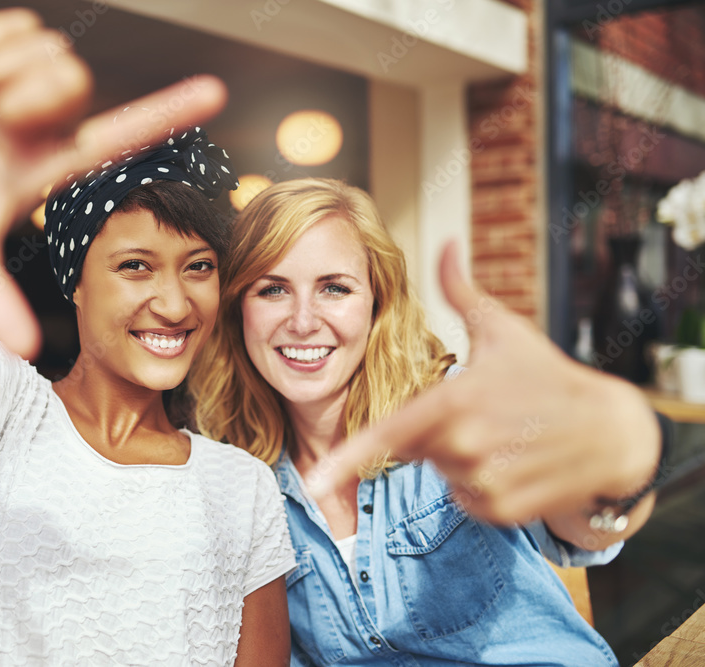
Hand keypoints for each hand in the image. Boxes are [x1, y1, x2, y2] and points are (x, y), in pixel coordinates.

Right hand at [0, 8, 225, 357]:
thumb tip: (23, 349)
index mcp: (62, 162)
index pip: (126, 131)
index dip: (170, 111)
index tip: (216, 94)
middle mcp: (53, 123)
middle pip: (73, 78)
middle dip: (33, 95)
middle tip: (1, 121)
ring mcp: (26, 89)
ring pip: (44, 49)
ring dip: (4, 77)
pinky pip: (10, 26)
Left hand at [311, 241, 660, 525]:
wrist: (610, 433)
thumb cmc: (547, 374)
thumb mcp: (503, 328)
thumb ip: (459, 290)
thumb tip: (445, 244)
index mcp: (454, 402)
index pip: (389, 434)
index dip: (349, 457)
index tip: (315, 481)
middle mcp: (464, 447)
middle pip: (412, 448)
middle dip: (431, 432)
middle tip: (477, 413)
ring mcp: (483, 482)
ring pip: (439, 473)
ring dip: (456, 458)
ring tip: (500, 435)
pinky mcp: (500, 511)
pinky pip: (463, 499)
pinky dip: (477, 483)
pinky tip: (509, 461)